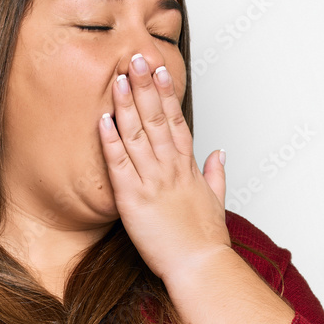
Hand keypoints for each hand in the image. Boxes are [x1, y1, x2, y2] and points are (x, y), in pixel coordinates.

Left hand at [98, 52, 230, 285]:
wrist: (200, 267)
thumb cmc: (206, 240)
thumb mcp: (216, 201)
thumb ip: (216, 173)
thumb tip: (219, 152)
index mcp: (188, 167)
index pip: (176, 121)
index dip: (166, 93)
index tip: (160, 70)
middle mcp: (170, 168)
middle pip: (156, 118)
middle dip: (145, 86)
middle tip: (135, 57)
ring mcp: (152, 181)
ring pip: (137, 134)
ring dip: (126, 104)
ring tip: (118, 77)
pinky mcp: (133, 199)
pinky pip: (119, 164)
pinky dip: (110, 141)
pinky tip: (104, 119)